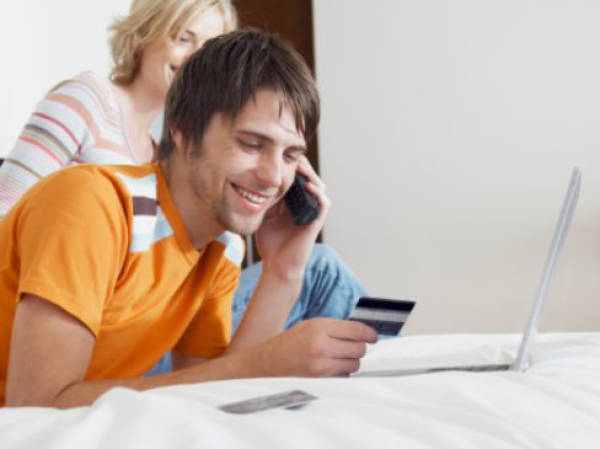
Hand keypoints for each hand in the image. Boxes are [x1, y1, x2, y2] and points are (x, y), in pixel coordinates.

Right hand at [254, 318, 378, 376]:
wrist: (266, 364)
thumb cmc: (289, 343)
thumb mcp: (309, 326)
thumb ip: (334, 328)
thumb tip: (361, 331)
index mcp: (319, 327)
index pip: (356, 330)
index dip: (369, 333)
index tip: (373, 336)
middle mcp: (321, 346)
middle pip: (359, 349)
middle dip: (359, 347)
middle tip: (352, 346)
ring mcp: (321, 367)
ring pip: (354, 364)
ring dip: (350, 361)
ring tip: (337, 357)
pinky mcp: (321, 382)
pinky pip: (345, 377)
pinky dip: (342, 373)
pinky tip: (330, 368)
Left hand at [255, 157, 329, 278]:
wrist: (277, 264)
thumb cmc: (269, 242)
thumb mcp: (263, 214)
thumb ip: (262, 198)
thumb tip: (253, 180)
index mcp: (293, 201)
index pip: (297, 176)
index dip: (292, 164)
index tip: (280, 154)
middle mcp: (305, 204)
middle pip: (309, 176)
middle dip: (301, 164)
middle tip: (290, 155)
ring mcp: (312, 211)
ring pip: (319, 185)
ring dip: (310, 174)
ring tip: (299, 166)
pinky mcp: (316, 220)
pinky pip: (323, 202)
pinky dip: (317, 192)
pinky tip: (307, 185)